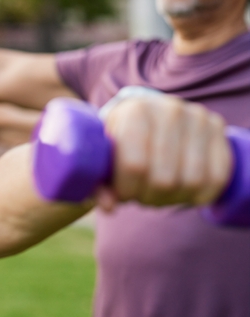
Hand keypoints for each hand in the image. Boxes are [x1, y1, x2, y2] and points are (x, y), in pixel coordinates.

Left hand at [99, 95, 231, 209]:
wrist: (148, 115)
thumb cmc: (119, 140)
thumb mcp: (102, 156)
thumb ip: (98, 182)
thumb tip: (108, 207)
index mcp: (135, 111)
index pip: (134, 165)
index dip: (127, 190)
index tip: (123, 193)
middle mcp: (169, 110)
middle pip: (164, 179)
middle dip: (149, 197)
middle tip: (141, 196)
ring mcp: (198, 118)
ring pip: (192, 181)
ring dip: (174, 199)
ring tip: (159, 194)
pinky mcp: (218, 129)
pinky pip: (217, 177)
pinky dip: (201, 195)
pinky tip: (184, 193)